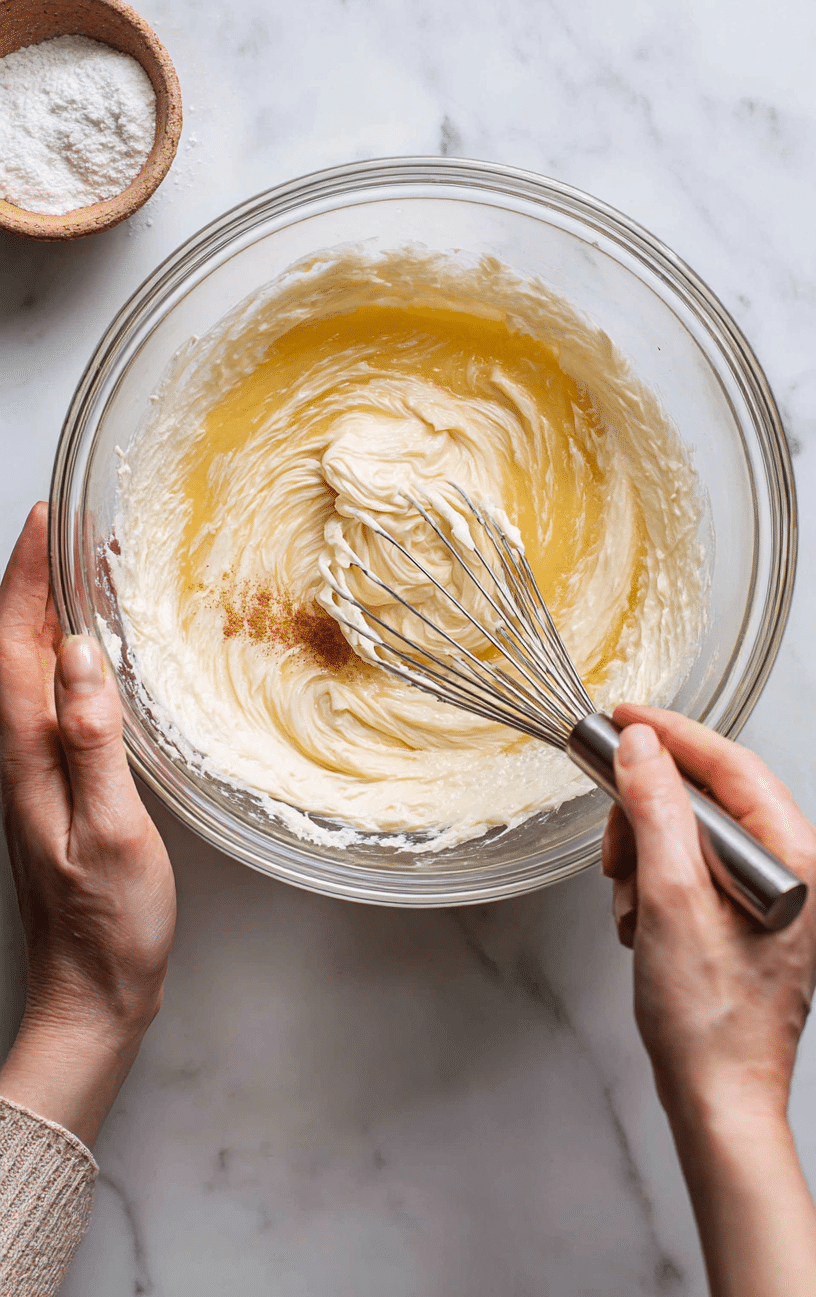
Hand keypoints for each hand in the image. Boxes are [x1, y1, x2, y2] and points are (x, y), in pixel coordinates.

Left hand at [0, 504, 175, 1146]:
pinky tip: (93, 649)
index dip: (28, 579)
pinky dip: (64, 654)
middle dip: (34, 579)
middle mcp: (16, 755)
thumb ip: (91, 741)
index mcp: (25, 756)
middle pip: (13, 648)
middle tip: (70, 527)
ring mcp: (30, 769)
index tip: (48, 521)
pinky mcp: (51, 783)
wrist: (92, 990)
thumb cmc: (106, 922)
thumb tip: (81, 657)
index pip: (14, 647)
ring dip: (47, 611)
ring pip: (28, 668)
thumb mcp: (110, 830)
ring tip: (83, 568)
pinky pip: (48, 696)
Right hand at [604, 705, 815, 1295]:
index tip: (623, 719)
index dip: (672, 735)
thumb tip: (640, 747)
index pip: (731, 764)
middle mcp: (789, 871)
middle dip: (648, 817)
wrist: (717, 1100)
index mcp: (792, 860)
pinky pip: (689, 870)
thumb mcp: (669, 899)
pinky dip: (653, 886)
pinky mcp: (744, 917)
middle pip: (706, 799)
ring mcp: (767, 896)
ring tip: (633, 907)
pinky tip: (642, 924)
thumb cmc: (709, 1020)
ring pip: (689, 835)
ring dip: (645, 860)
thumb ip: (656, 812)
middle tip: (616, 847)